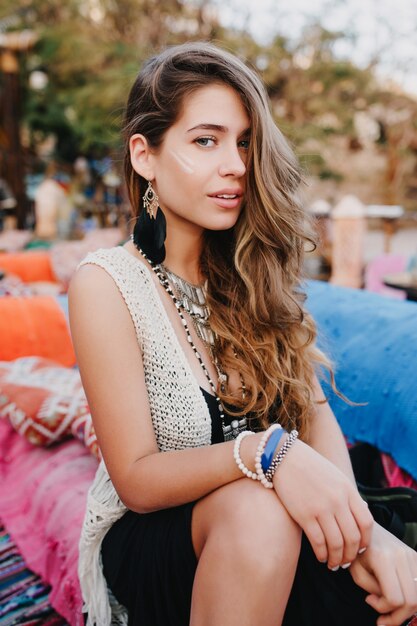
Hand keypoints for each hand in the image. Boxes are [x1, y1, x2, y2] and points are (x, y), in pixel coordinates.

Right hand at [272, 439, 373, 568]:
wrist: (283, 457)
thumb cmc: (309, 468)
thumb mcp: (335, 476)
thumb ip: (348, 496)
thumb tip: (359, 518)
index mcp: (348, 490)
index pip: (366, 523)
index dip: (365, 540)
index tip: (360, 549)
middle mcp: (338, 501)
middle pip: (353, 537)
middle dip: (351, 555)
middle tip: (346, 562)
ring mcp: (321, 508)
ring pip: (337, 544)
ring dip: (337, 559)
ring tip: (334, 564)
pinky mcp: (304, 515)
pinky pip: (319, 542)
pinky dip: (322, 554)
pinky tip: (321, 557)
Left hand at [349, 522, 416, 625]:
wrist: (366, 528)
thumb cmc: (358, 550)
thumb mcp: (355, 569)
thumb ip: (369, 588)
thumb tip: (385, 602)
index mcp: (383, 558)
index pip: (394, 598)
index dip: (383, 608)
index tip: (369, 601)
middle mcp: (401, 556)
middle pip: (411, 600)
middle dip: (398, 616)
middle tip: (383, 617)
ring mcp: (411, 555)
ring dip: (406, 610)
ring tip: (390, 607)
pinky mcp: (416, 557)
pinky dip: (412, 598)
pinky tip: (399, 597)